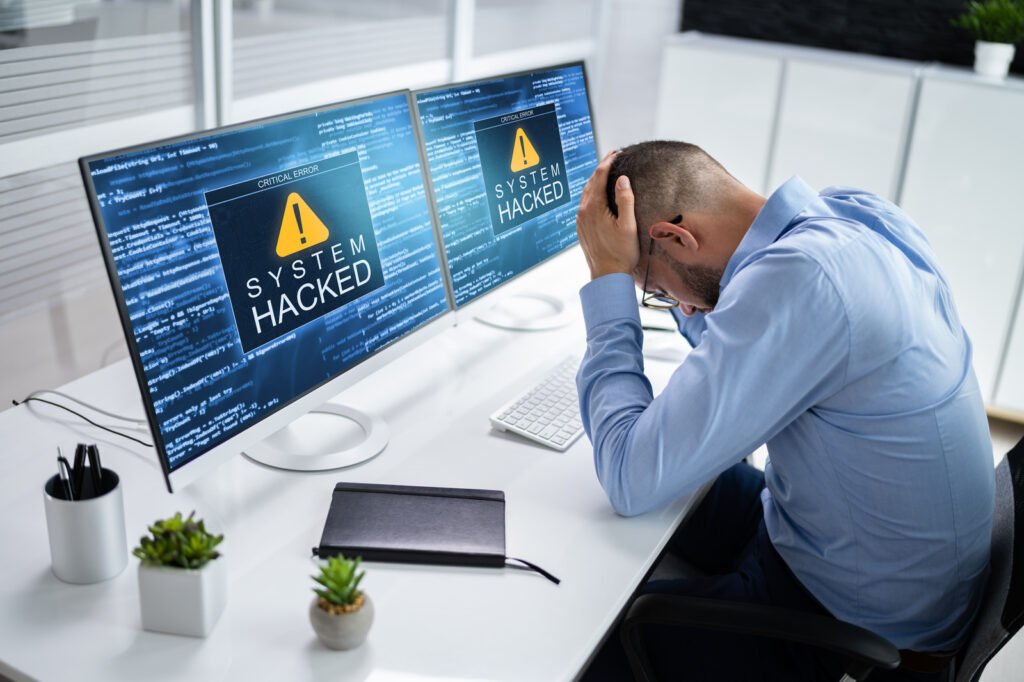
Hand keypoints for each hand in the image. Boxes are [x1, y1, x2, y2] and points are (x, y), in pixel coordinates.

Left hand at [576, 151, 638, 279]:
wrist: (606, 275)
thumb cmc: (621, 253)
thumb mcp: (628, 225)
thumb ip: (625, 200)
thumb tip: (622, 179)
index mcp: (594, 207)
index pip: (599, 177)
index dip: (608, 162)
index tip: (617, 153)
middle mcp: (583, 211)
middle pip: (590, 182)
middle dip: (601, 168)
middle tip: (613, 157)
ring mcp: (580, 220)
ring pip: (586, 192)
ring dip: (595, 180)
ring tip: (607, 172)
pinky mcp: (581, 227)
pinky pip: (584, 203)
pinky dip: (592, 193)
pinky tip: (599, 194)